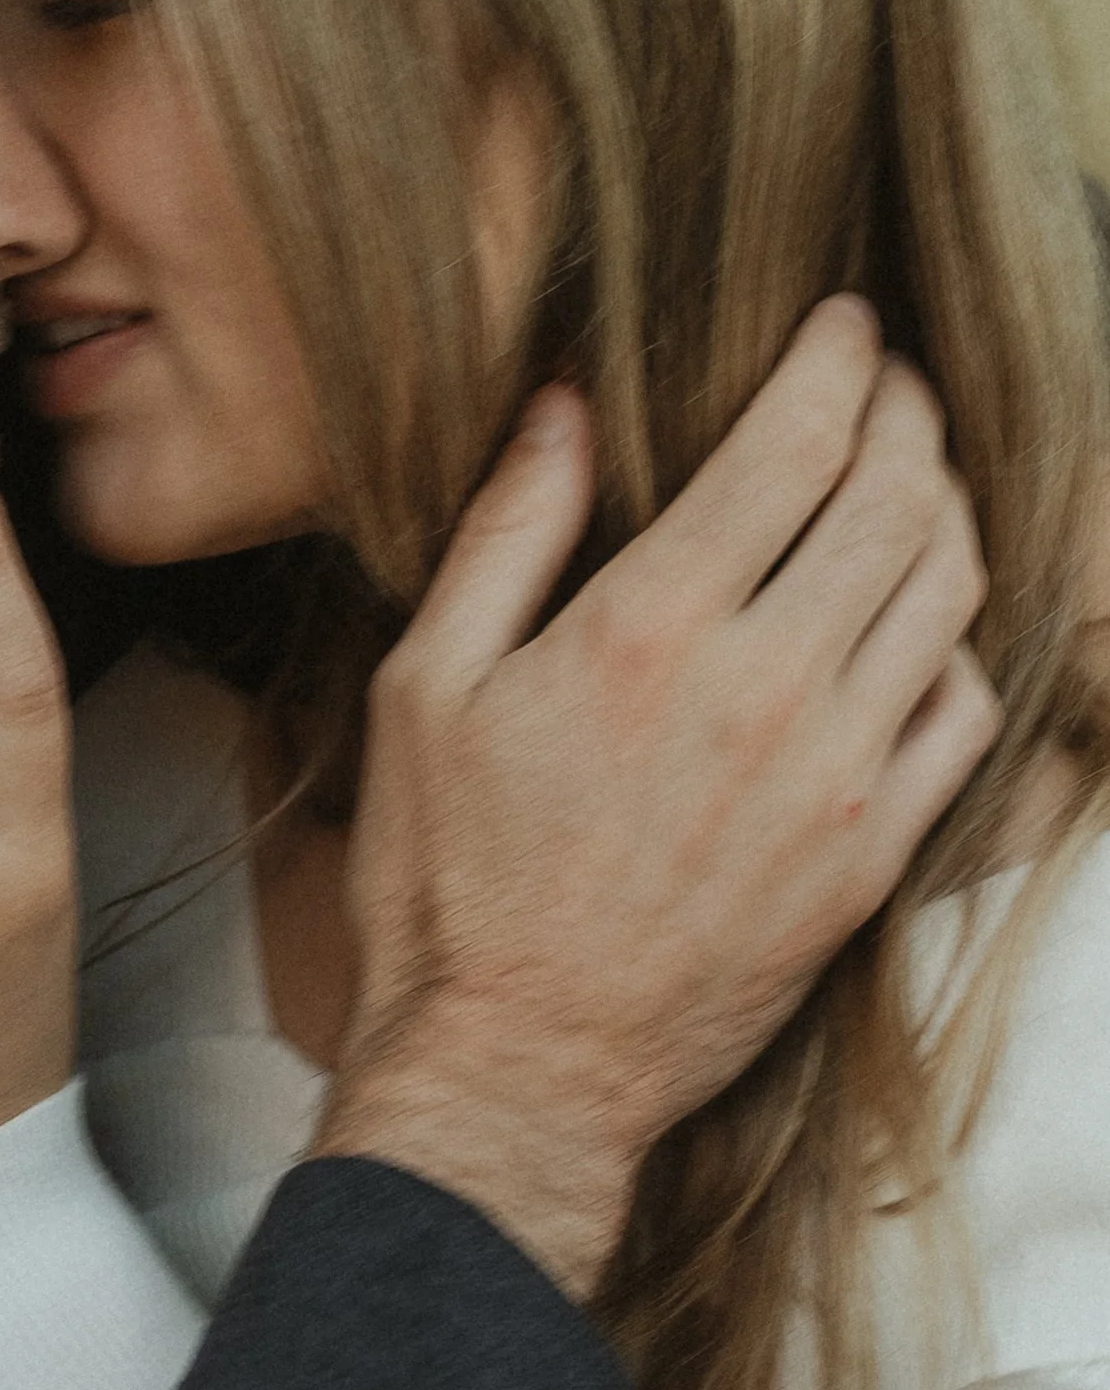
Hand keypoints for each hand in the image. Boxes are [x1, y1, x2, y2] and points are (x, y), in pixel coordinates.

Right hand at [322, 299, 998, 1301]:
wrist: (516, 1069)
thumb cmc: (447, 886)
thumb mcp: (423, 689)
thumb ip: (506, 534)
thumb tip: (565, 405)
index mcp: (647, 629)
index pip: (796, 441)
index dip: (836, 357)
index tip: (841, 320)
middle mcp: (765, 689)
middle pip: (898, 497)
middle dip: (906, 411)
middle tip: (886, 380)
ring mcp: (837, 777)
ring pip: (948, 591)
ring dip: (945, 508)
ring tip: (912, 477)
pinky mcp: (872, 857)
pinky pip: (965, 714)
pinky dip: (958, 642)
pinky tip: (916, 622)